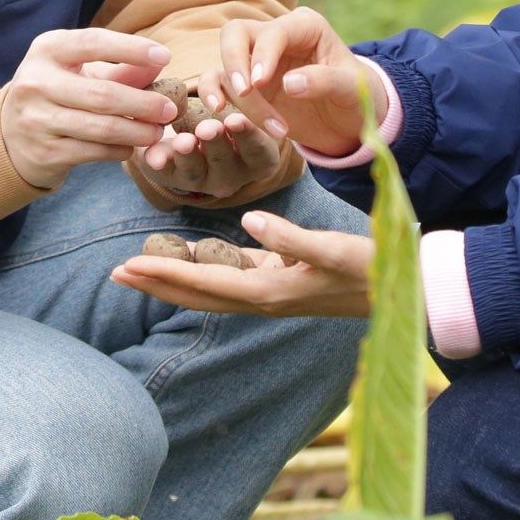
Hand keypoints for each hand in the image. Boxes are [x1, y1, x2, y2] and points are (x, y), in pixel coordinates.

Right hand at [0, 28, 176, 190]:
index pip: (94, 42)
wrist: (10, 133)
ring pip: (101, 128)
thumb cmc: (57, 91)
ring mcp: (36, 120)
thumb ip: (120, 68)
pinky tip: (132, 147)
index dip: (132, 49)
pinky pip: (94, 152)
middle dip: (144, 104)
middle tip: (170, 110)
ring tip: (157, 131)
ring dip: (137, 132)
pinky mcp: (43, 152)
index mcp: (47, 50)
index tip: (165, 57)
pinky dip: (120, 150)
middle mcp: (36, 82)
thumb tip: (160, 66)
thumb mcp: (80, 71)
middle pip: (103, 94)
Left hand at [110, 210, 372, 317]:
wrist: (403, 294)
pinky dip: (204, 272)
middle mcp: (264, 298)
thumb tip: (249, 220)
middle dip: (156, 285)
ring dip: (173, 280)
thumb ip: (290, 237)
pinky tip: (191, 259)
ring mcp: (272, 293)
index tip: (128, 266)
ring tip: (140, 270)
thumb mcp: (332, 249)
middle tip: (115, 273)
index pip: (204, 282)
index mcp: (269, 292)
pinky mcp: (282, 283)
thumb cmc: (371, 269)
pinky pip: (230, 279)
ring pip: (209, 289)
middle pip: (196, 295)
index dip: (164, 274)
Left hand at [135, 77, 294, 204]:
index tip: (234, 120)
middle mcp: (234, 175)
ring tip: (182, 141)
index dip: (248, 135)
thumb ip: (225, 87)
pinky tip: (153, 156)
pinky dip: (159, 165)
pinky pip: (165, 174)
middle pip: (225, 164)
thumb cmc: (226, 100)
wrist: (197, 116)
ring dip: (187, 156)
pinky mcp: (173, 178)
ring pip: (195, 172)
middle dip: (214, 144)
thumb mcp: (230, 86)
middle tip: (206, 129)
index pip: (259, 150)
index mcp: (259, 157)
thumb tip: (215, 103)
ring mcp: (203, 180)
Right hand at [214, 8, 379, 157]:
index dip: (263, 54)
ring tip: (232, 114)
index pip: (274, 31)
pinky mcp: (244, 86)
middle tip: (244, 91)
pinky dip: (212, 95)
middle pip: (236, 33)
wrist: (348, 123)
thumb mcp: (352, 89)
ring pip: (224, 62)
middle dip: (234, 60)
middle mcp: (275, 38)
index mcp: (304, 27)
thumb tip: (290, 83)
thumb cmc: (356, 98)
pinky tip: (220, 113)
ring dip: (228, 89)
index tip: (259, 83)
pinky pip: (217, 84)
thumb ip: (325, 81)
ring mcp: (255, 61)